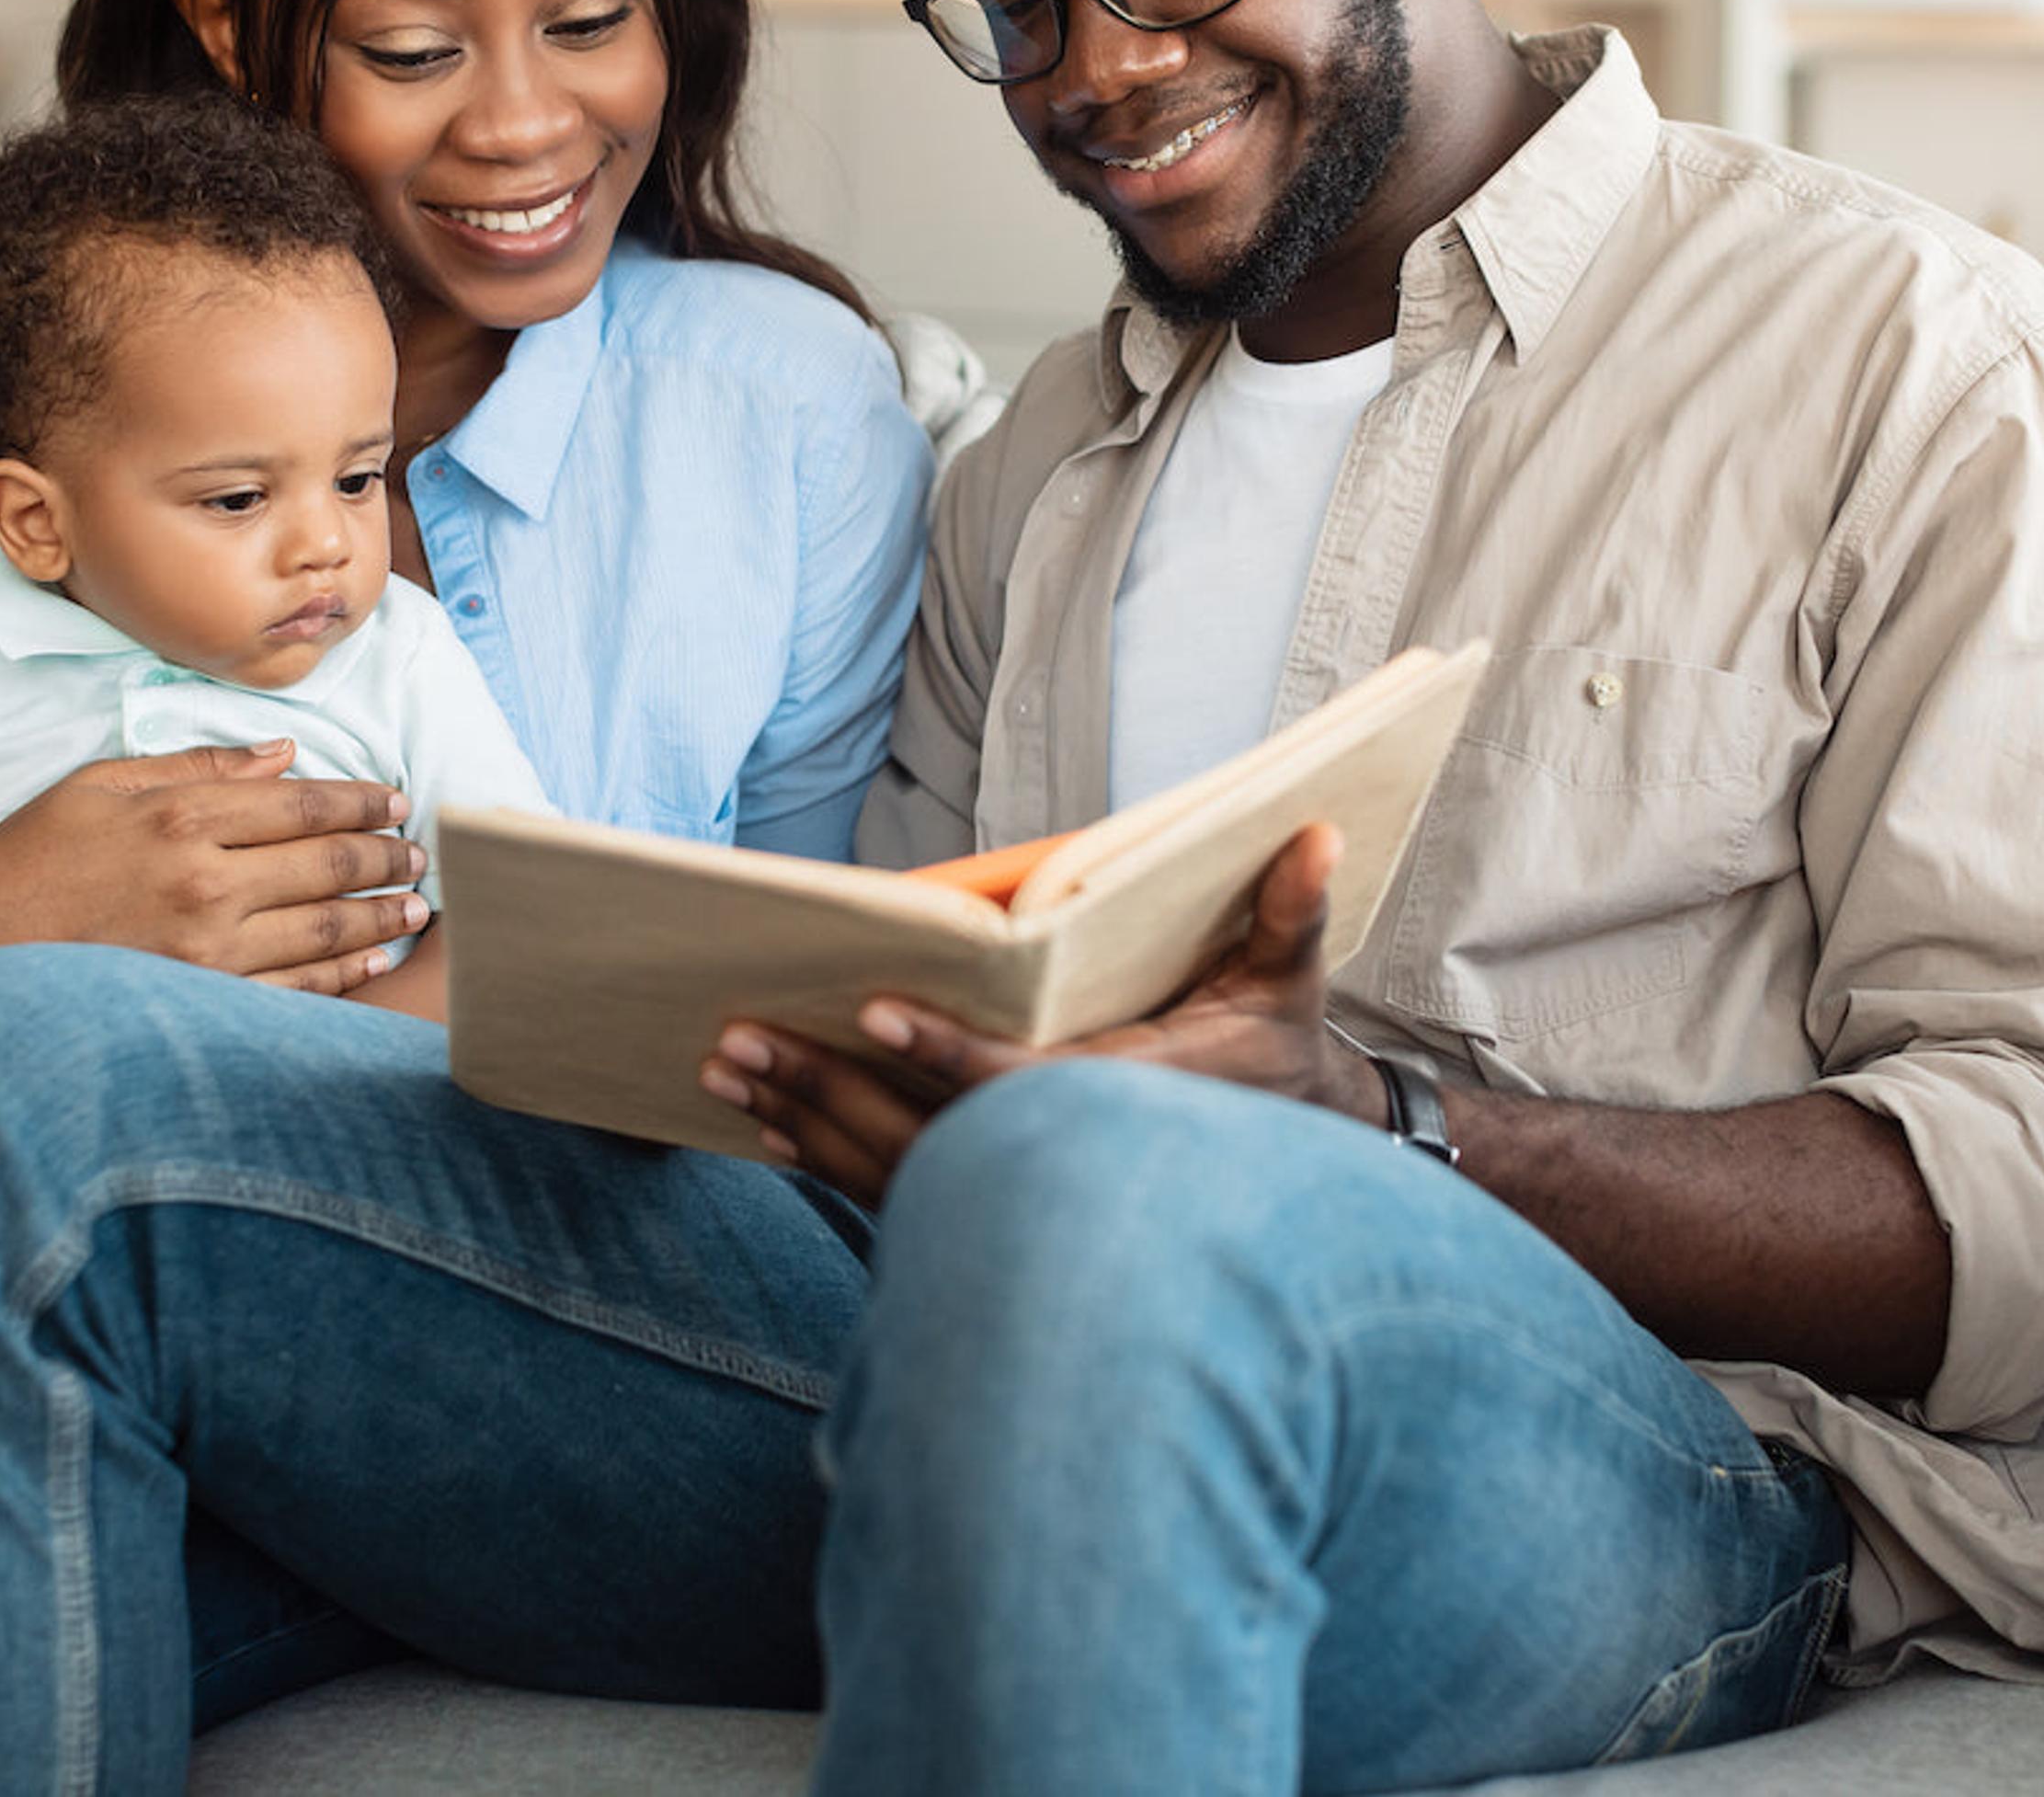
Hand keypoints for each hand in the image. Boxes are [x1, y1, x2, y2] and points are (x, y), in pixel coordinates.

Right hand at [0, 741, 430, 994]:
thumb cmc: (27, 860)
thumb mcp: (99, 785)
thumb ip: (198, 768)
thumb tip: (284, 752)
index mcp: (182, 818)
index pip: (306, 804)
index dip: (364, 802)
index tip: (397, 802)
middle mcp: (205, 883)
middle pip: (331, 865)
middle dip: (387, 858)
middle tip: (419, 855)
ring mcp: (206, 952)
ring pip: (327, 931)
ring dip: (381, 916)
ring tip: (414, 906)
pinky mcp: (200, 1004)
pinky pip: (295, 990)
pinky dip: (344, 976)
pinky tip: (371, 962)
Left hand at [705, 824, 1378, 1207]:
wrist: (1277, 1162)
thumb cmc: (1270, 1053)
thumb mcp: (1290, 980)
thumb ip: (1292, 911)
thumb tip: (1316, 832)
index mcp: (1127, 1098)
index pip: (1019, 1086)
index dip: (947, 1055)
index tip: (876, 1014)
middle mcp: (1063, 1159)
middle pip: (926, 1135)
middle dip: (832, 1088)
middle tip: (743, 1037)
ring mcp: (1023, 1195)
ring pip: (896, 1172)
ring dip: (806, 1121)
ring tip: (727, 1068)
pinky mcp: (993, 1211)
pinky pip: (896, 1196)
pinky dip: (826, 1161)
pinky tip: (765, 1124)